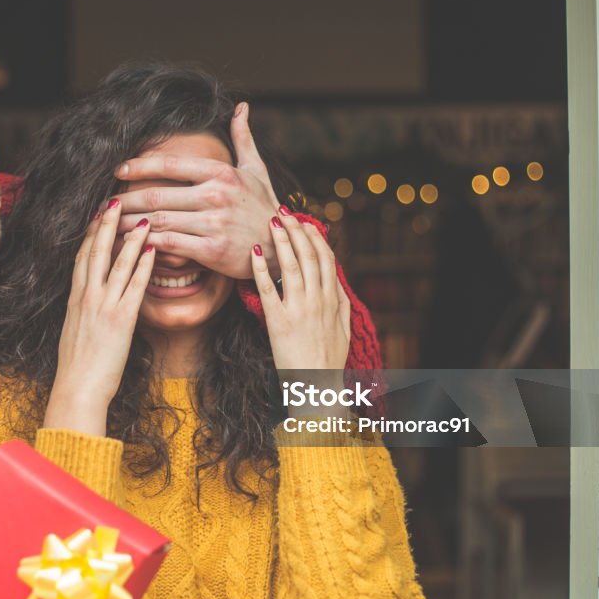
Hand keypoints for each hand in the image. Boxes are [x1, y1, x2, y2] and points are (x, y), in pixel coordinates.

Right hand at [45, 200, 154, 436]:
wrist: (77, 390)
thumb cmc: (77, 371)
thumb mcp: (76, 336)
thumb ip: (84, 317)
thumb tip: (92, 310)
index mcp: (75, 301)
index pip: (82, 259)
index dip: (91, 235)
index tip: (98, 215)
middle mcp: (86, 298)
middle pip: (96, 252)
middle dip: (106, 225)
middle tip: (115, 200)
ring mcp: (102, 307)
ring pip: (116, 264)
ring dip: (130, 238)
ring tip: (141, 217)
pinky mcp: (120, 320)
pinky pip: (134, 287)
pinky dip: (143, 266)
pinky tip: (152, 250)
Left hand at [113, 103, 280, 278]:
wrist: (281, 247)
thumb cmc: (264, 207)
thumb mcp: (256, 169)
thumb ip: (244, 138)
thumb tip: (241, 107)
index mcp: (221, 173)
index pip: (170, 164)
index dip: (139, 166)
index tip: (118, 170)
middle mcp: (216, 195)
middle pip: (157, 195)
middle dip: (125, 200)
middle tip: (103, 204)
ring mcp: (214, 223)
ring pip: (158, 220)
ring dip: (129, 223)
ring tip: (109, 225)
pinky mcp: (212, 250)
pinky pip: (170, 245)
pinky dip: (146, 244)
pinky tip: (131, 244)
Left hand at [250, 210, 350, 370]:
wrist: (317, 386)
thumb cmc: (328, 359)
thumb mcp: (344, 327)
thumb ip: (340, 301)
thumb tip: (335, 277)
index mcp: (332, 299)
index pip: (325, 258)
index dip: (315, 237)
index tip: (305, 221)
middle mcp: (317, 300)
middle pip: (308, 256)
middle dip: (297, 230)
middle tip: (284, 212)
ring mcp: (298, 309)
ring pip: (291, 266)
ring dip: (282, 241)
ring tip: (271, 222)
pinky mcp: (278, 322)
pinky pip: (269, 289)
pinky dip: (261, 269)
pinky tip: (254, 253)